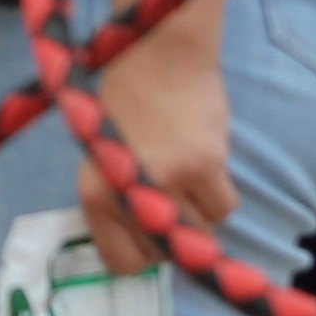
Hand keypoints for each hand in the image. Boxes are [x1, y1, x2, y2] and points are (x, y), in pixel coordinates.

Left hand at [78, 5, 230, 276]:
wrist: (154, 53)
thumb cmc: (123, 99)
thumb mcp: (101, 155)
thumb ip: (118, 196)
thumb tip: (146, 240)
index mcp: (92, 192)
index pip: (122, 263)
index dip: (142, 254)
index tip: (151, 239)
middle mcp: (126, 194)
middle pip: (166, 253)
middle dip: (175, 236)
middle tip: (176, 204)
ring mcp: (167, 182)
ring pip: (201, 231)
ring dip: (199, 212)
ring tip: (189, 176)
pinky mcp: (204, 166)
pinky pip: (224, 207)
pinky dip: (220, 195)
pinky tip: (207, 165)